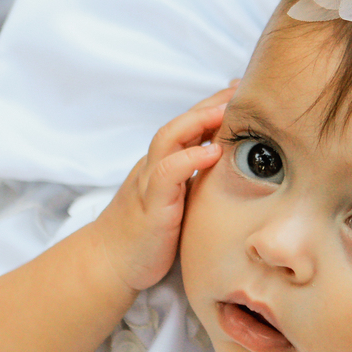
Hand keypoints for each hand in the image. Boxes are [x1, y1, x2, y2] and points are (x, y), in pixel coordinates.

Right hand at [94, 84, 235, 291]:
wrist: (108, 263)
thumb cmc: (148, 235)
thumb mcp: (177, 202)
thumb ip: (195, 183)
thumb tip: (230, 171)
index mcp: (163, 163)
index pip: (189, 124)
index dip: (215, 105)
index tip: (242, 91)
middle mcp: (155, 165)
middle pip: (181, 121)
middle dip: (212, 102)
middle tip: (242, 89)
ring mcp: (149, 182)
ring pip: (169, 138)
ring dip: (198, 121)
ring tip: (226, 111)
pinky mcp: (151, 206)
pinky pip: (167, 174)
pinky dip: (189, 159)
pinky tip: (213, 153)